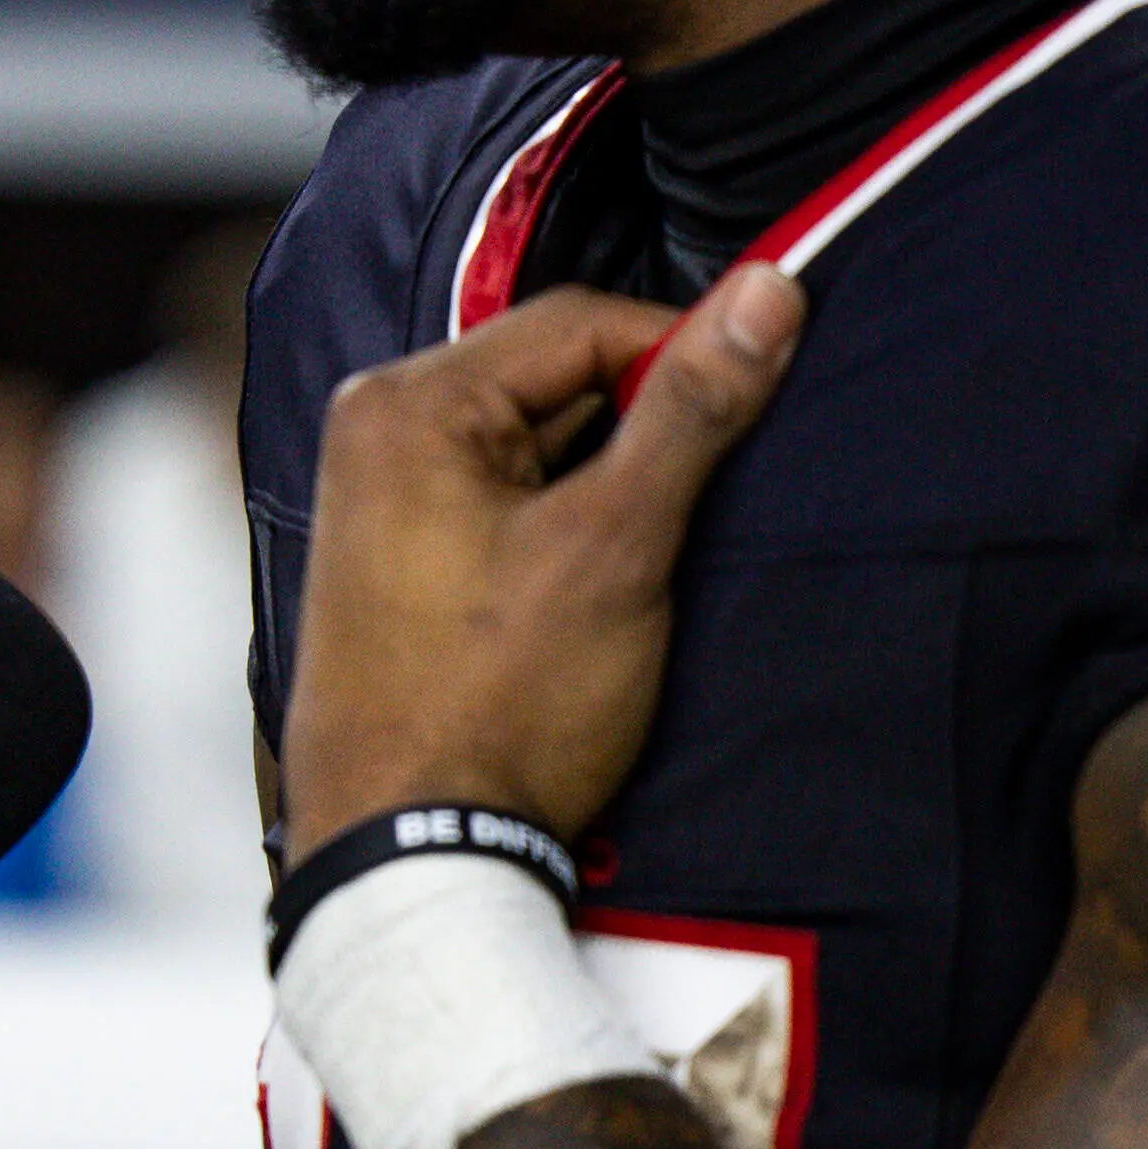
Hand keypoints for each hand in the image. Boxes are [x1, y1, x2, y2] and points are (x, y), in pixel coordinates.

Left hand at [277, 268, 801, 861]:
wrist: (415, 855)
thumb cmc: (498, 706)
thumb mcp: (616, 545)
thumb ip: (691, 410)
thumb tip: (769, 293)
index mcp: (408, 405)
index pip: (580, 323)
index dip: (684, 350)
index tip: (760, 394)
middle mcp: (377, 435)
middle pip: (555, 382)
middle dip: (644, 430)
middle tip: (703, 503)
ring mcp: (381, 503)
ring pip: (539, 448)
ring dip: (611, 486)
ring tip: (644, 566)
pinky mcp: (401, 565)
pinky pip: (506, 505)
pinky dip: (568, 530)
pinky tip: (602, 595)